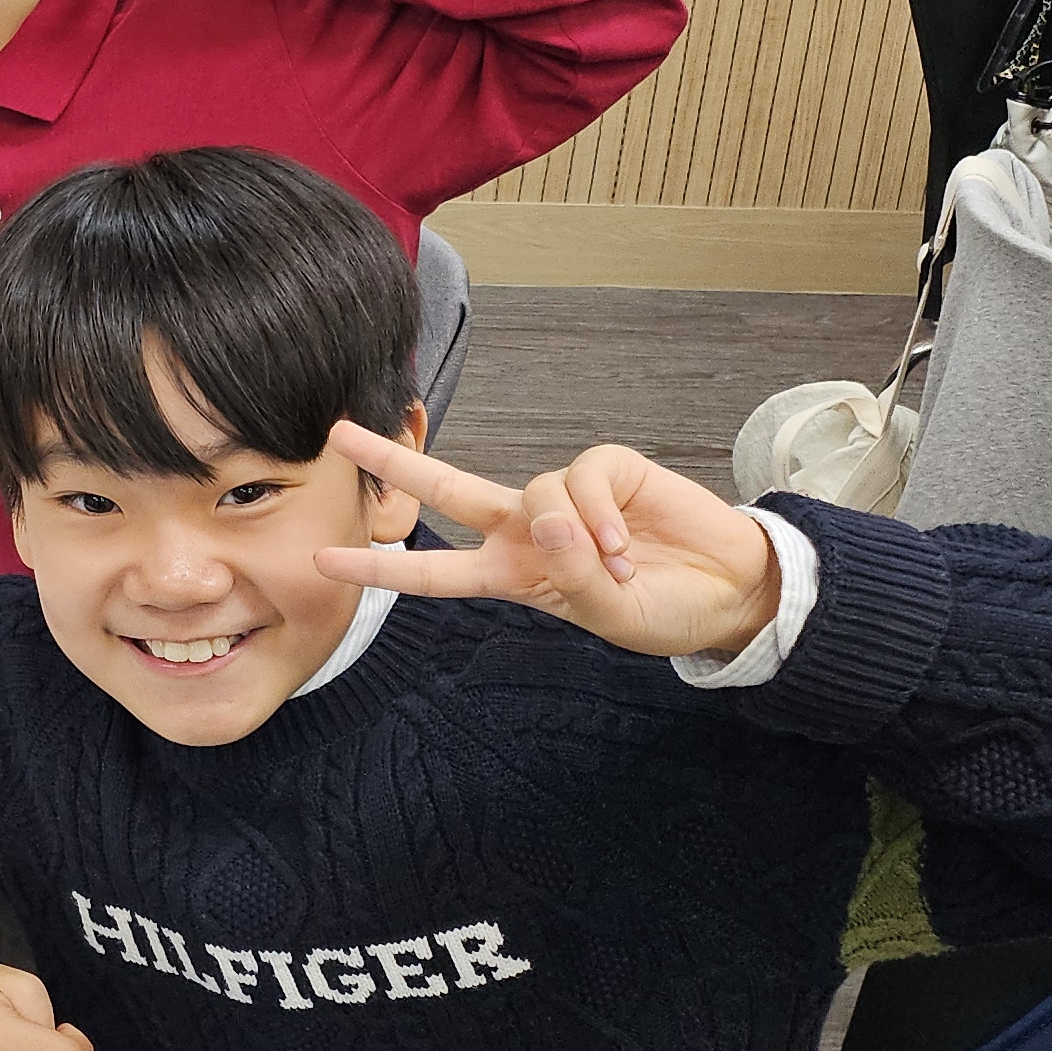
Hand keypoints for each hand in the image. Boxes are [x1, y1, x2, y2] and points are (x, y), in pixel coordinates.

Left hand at [311, 422, 782, 661]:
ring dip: (577, 532)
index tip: (321, 561)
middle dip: (393, 462)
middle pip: (446, 488)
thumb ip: (572, 575)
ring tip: (619, 564)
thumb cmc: (663, 607)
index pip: (434, 572)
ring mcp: (565, 497)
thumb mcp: (609, 615)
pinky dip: (603, 513)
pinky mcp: (607, 469)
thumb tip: (551, 519)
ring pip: (535, 489)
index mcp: (515, 574)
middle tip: (337, 435)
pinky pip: (582, 477)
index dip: (380, 569)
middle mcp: (527, 529)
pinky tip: (629, 541)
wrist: (729, 590)